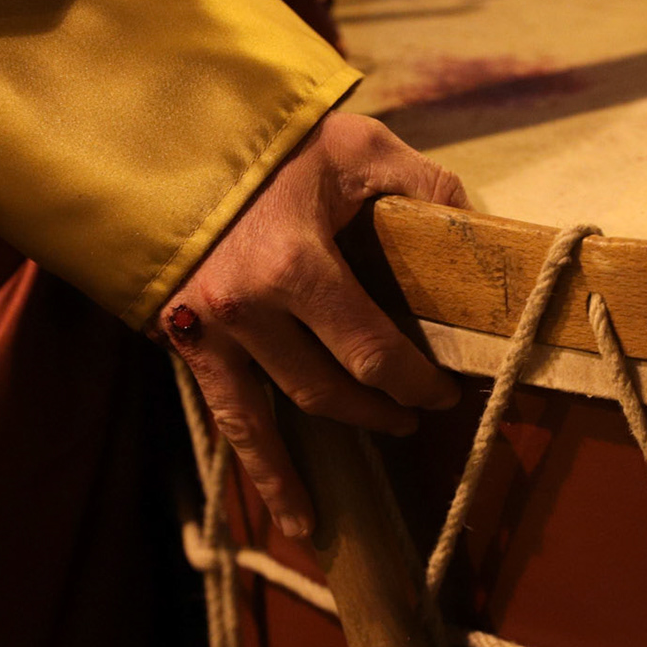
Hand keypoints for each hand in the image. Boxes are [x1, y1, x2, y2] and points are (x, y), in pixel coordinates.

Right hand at [161, 111, 468, 537]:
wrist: (169, 130)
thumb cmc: (272, 141)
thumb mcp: (357, 145)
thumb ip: (422, 188)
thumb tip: (478, 235)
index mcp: (293, 266)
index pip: (369, 349)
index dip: (413, 380)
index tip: (441, 392)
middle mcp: (245, 310)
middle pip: (324, 390)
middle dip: (377, 410)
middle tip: (414, 414)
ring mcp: (208, 330)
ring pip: (266, 421)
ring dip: (304, 470)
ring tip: (332, 510)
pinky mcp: (182, 338)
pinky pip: (225, 417)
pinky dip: (256, 470)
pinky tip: (284, 515)